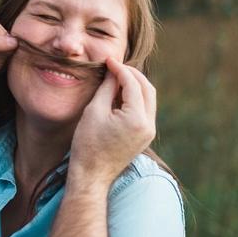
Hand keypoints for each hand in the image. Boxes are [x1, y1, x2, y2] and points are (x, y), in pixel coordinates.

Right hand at [68, 58, 156, 192]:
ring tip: (117, 77)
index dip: (121, 69)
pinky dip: (135, 98)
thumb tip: (113, 72)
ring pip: (148, 98)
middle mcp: (148, 125)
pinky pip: (145, 110)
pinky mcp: (145, 136)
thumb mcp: (94, 111)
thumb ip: (107, 88)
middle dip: (132, 74)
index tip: (108, 60)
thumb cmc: (88, 145)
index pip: (133, 84)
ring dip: (135, 85)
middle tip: (115, 66)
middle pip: (147, 89)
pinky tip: (120, 93)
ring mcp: (149, 132)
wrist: (92, 175)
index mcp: (137, 118)